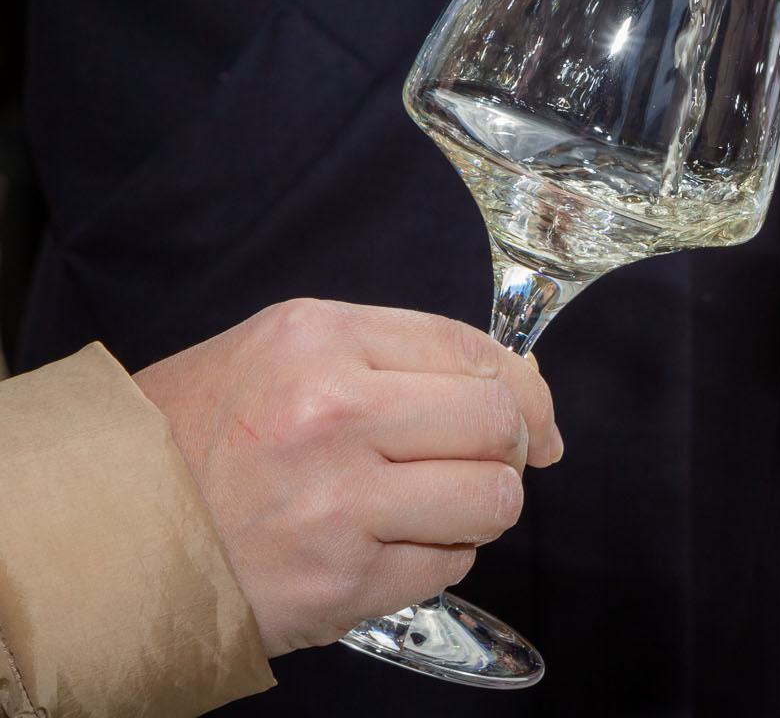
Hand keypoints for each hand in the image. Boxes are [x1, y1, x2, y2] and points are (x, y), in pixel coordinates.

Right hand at [133, 299, 561, 655]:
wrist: (101, 532)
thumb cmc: (188, 440)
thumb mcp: (279, 354)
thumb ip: (394, 357)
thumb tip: (515, 383)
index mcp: (320, 341)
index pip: (473, 351)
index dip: (524, 385)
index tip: (536, 413)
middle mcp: (334, 414)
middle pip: (497, 421)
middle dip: (512, 445)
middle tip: (489, 460)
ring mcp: (340, 503)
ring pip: (492, 499)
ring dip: (482, 506)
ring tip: (434, 506)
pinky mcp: (341, 581)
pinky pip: (449, 564)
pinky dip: (439, 557)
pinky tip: (390, 545)